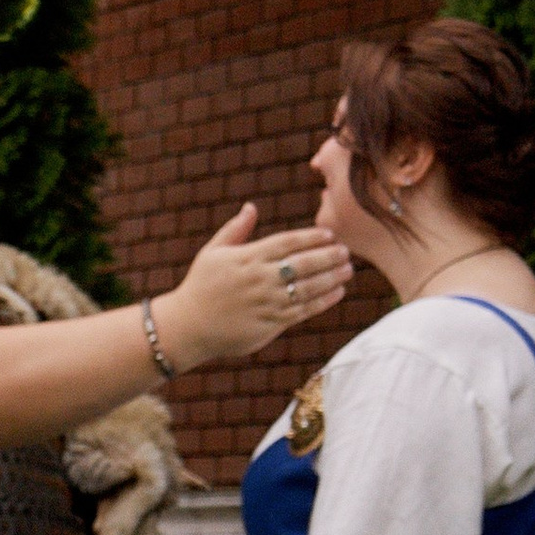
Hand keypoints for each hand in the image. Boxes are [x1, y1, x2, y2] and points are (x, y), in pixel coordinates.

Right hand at [155, 204, 351, 373]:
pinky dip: (323, 301)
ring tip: (347, 270)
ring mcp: (266, 303)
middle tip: (346, 251)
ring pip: (308, 288)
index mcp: (247, 257)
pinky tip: (337, 293)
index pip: (287, 242)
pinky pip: (303, 311)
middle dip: (328, 256)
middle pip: (303, 264)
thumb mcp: (212, 252)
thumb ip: (235, 230)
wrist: (187, 327)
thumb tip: (251, 207)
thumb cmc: (200, 286)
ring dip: (332, 278)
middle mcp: (260, 279)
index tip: (329, 234)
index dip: (312, 237)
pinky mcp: (270, 325)